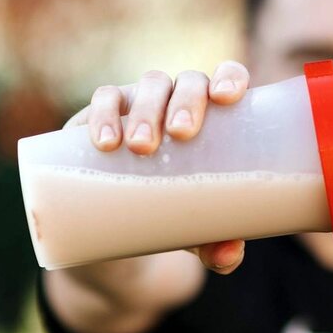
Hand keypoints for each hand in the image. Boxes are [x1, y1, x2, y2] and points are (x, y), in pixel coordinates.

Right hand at [63, 61, 251, 273]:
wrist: (117, 226)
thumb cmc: (174, 213)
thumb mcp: (196, 231)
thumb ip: (218, 244)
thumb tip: (229, 256)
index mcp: (213, 116)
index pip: (228, 78)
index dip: (230, 77)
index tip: (227, 98)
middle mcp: (179, 101)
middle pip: (188, 81)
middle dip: (186, 101)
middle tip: (181, 133)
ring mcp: (140, 104)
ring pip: (148, 85)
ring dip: (146, 109)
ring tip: (140, 145)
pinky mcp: (101, 116)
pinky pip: (104, 100)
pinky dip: (104, 114)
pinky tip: (105, 142)